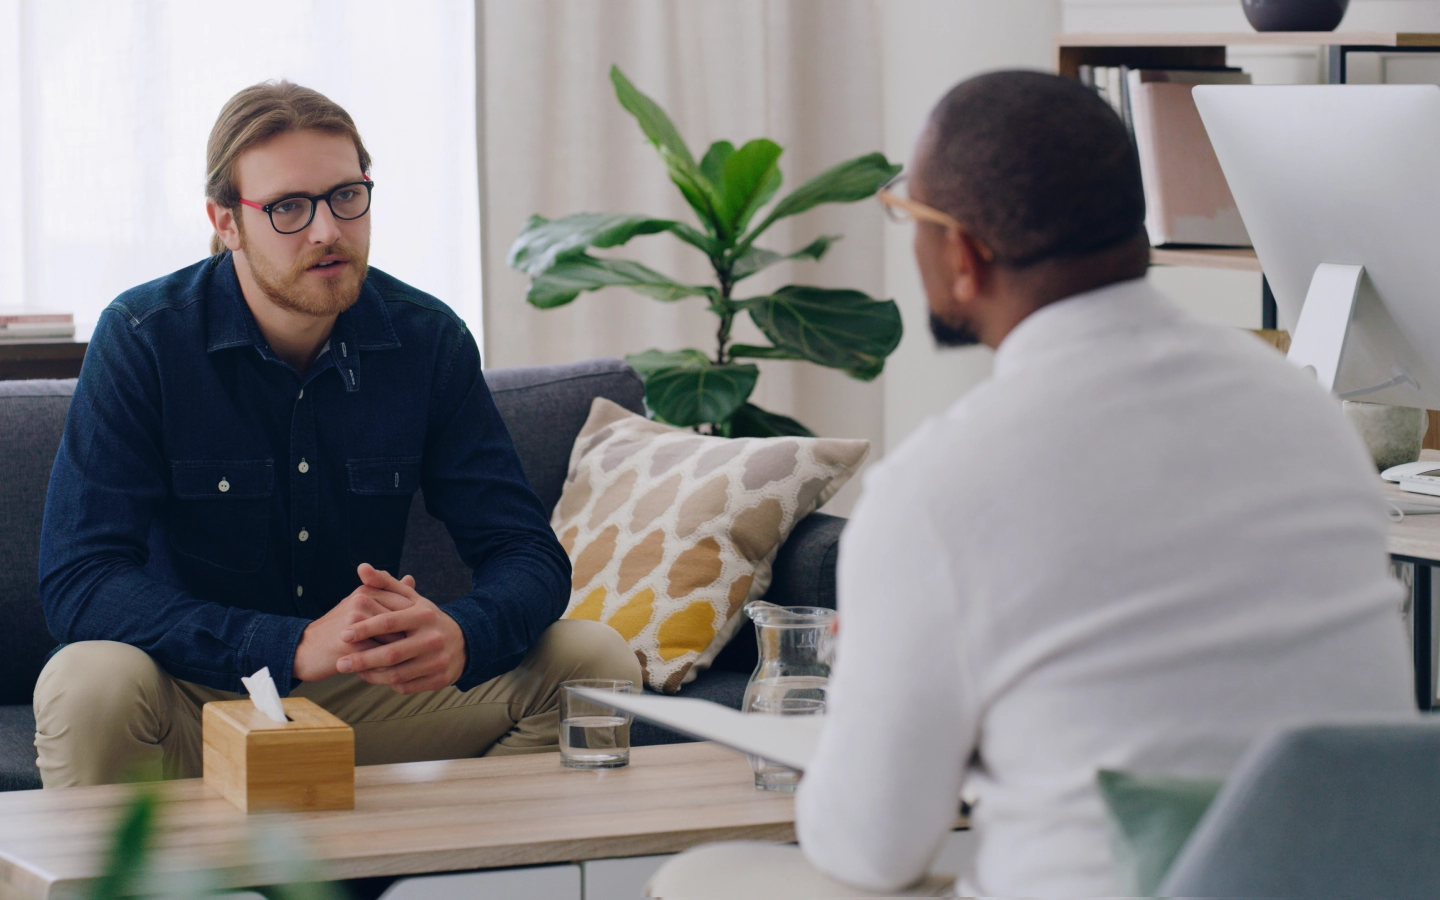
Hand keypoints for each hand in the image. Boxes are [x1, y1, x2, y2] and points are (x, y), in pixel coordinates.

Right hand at [292, 581, 412, 681]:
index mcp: (367, 591)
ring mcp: (356, 622)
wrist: (305, 650)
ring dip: (404, 654)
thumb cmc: (339, 629)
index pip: (407, 604)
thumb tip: (411, 579)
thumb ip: (387, 592)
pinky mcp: (350, 643)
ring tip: (410, 663)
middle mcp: (362, 601)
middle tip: (421, 651)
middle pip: (404, 622)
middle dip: (413, 638)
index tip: (422, 636)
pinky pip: (381, 657)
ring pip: (395, 639)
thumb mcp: (361, 605)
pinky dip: (390, 666)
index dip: (418, 622)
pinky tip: (394, 673)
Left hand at [336, 563, 467, 693]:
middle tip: (341, 663)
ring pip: (397, 674)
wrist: (464, 642)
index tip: (343, 634)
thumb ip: (385, 583)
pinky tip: (375, 677)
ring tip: (354, 671)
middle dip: (362, 660)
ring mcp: (438, 661)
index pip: (390, 622)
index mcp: (424, 616)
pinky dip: (387, 684)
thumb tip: (361, 568)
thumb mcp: (412, 599)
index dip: (365, 629)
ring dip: (372, 675)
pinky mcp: (440, 679)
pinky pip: (407, 686)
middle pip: (392, 653)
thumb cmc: (428, 619)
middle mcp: (433, 638)